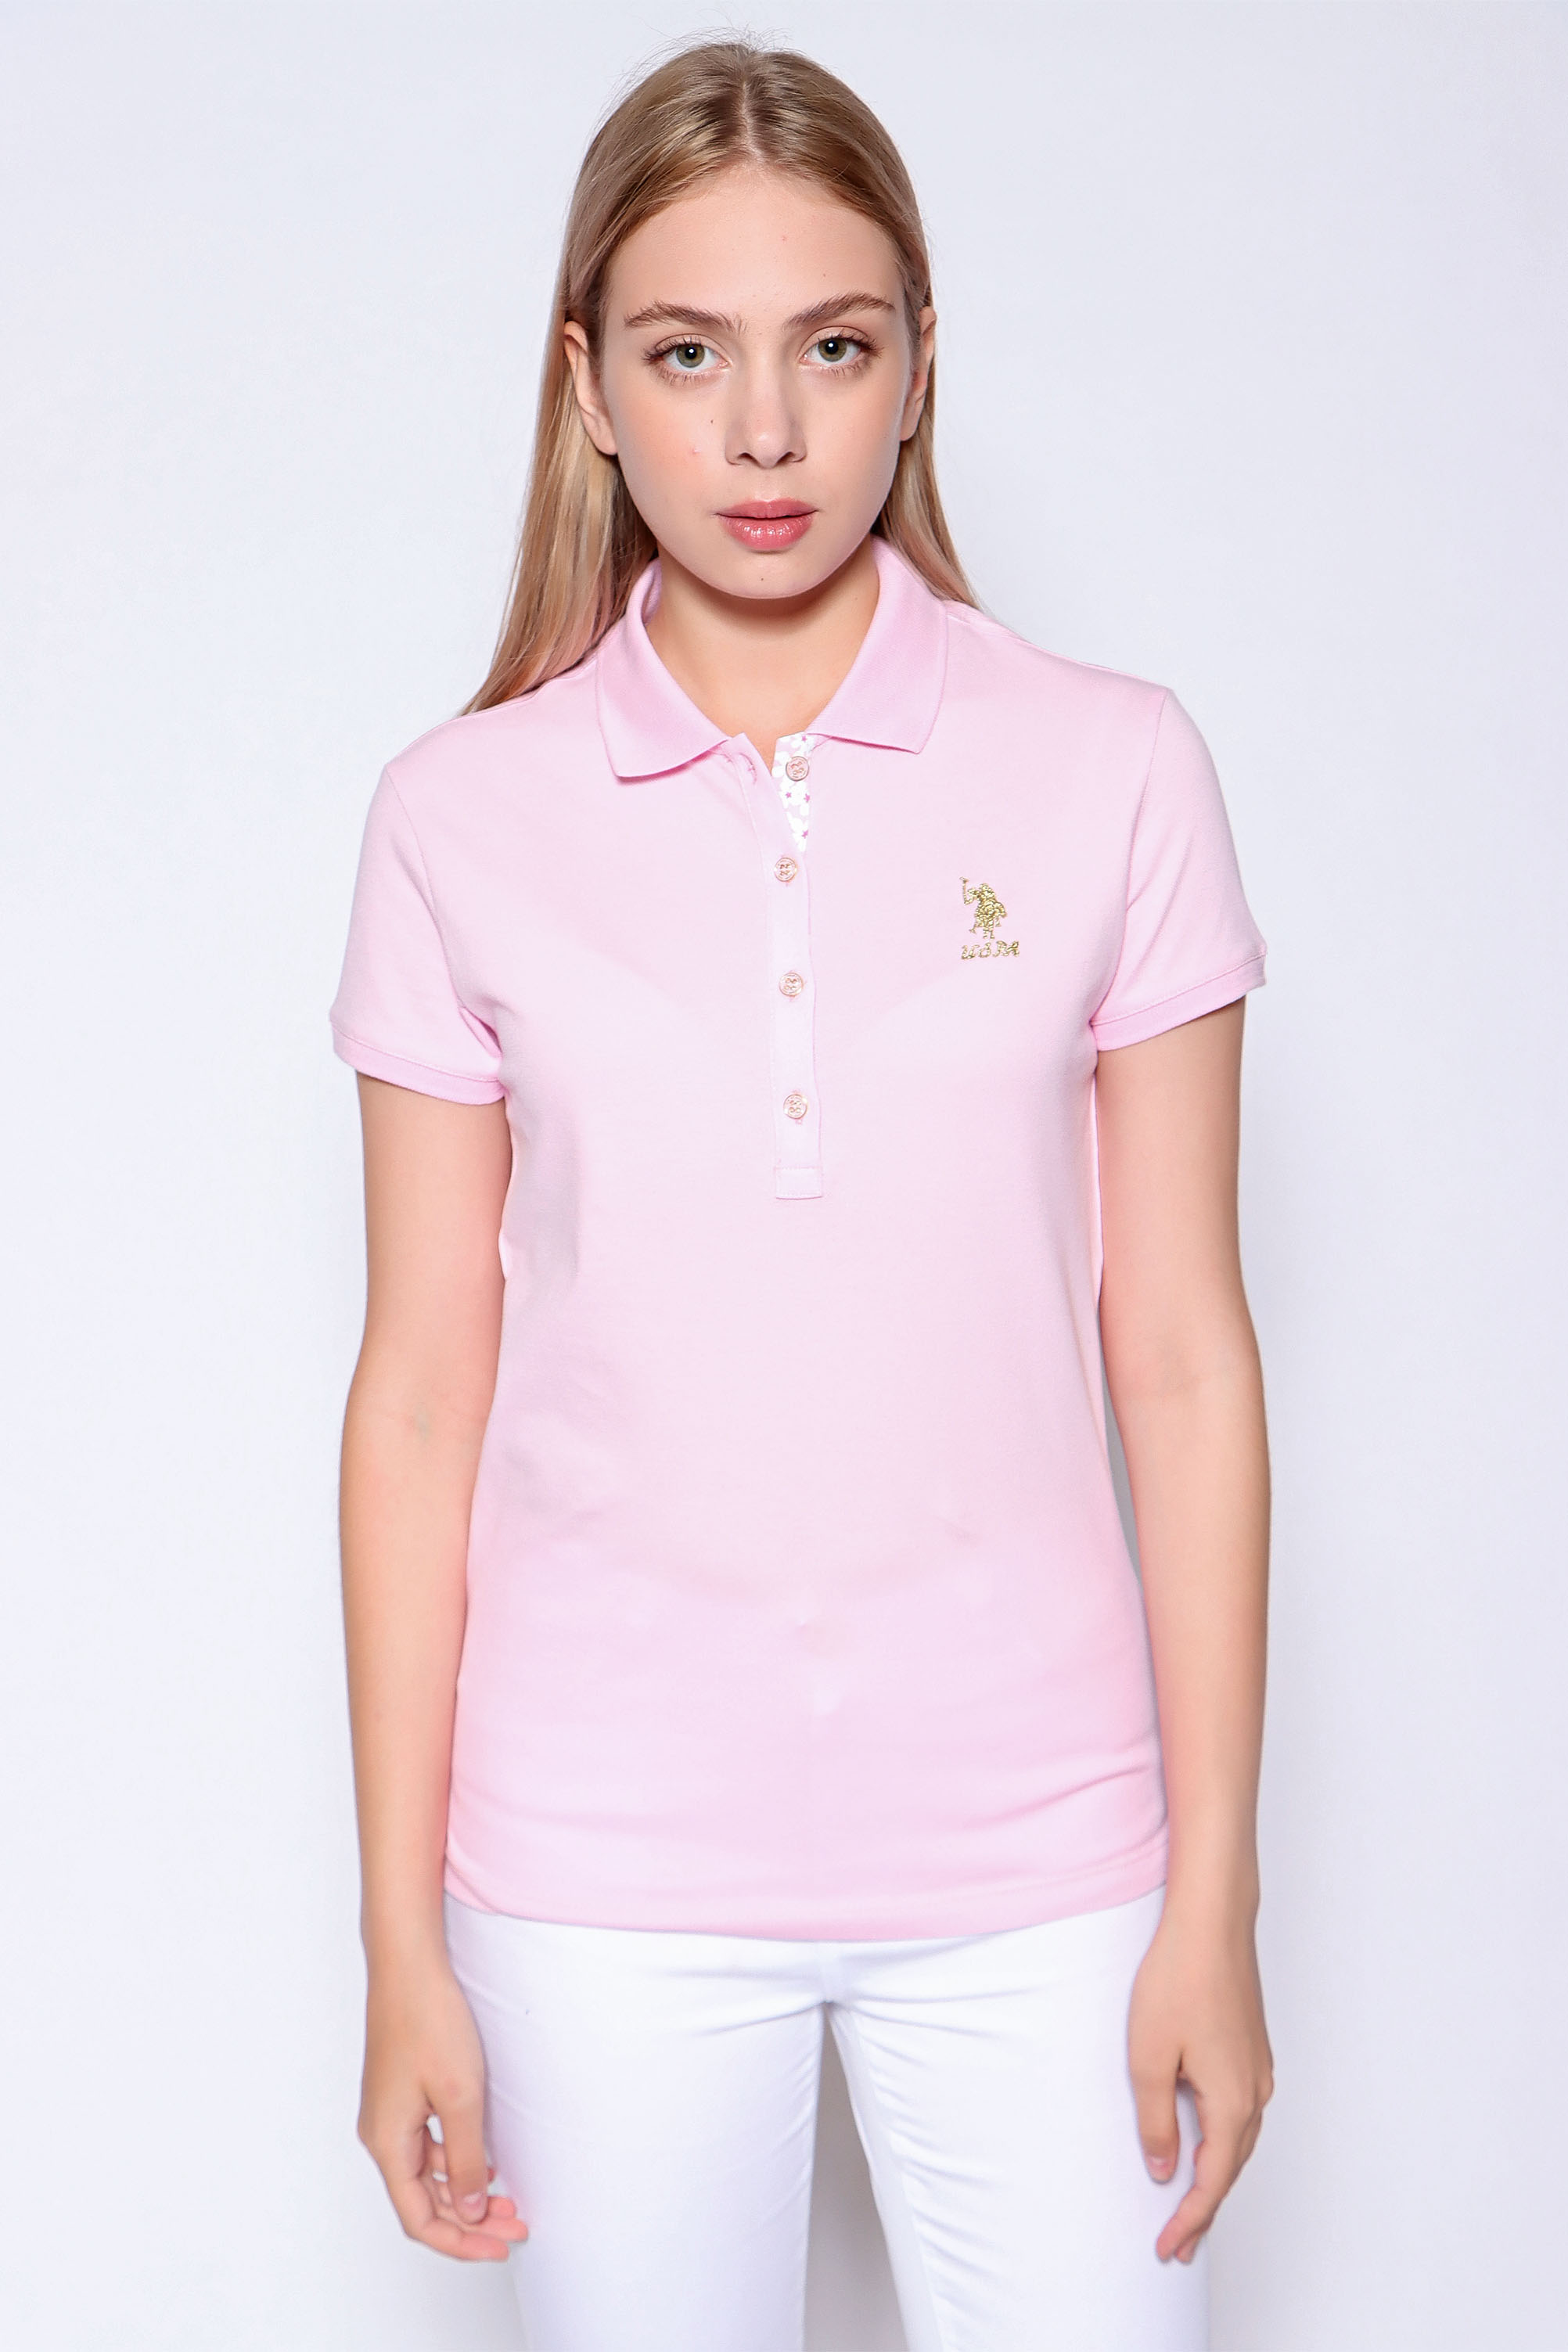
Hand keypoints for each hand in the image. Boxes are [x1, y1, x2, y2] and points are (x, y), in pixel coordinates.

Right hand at [357, 1949, 528, 2261]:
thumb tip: (467, 2212)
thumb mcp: (459, 2097)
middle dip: (469, 2220)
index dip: (461, 2242)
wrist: (408, 1964)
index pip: (419, 2219)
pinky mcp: (401, 2093)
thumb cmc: (429, 2021)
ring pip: (427, 2175)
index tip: (501, 2247)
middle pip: (423, 2201)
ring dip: (465, 2192)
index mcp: (387, 2143)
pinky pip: (427, 2146)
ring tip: (509, 2198)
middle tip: (517, 2224)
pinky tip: (485, 2160)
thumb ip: (464, 2161)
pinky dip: (456, 2162)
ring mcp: (389, 2113)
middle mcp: (381, 2135)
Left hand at [1126, 1893, 1273, 2263]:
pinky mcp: (1250, 2048)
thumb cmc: (1178, 1980)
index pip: (1212, 2181)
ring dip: (1213, 2174)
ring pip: (1238, 2139)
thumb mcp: (1150, 2057)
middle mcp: (1255, 2092)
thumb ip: (1157, 2120)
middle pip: (1231, 2167)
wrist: (1211, 1923)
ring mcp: (1257, 2069)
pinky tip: (1201, 2141)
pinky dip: (1220, 2140)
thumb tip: (1164, 2169)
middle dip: (1204, 2208)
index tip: (1169, 2248)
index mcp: (1233, 2102)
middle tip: (1178, 2244)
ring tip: (1188, 2204)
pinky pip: (1238, 2111)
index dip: (1190, 2220)